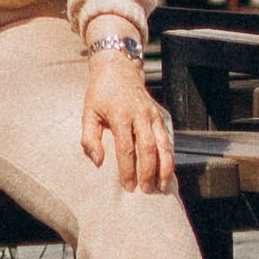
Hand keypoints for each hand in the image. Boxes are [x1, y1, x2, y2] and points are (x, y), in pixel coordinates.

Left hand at [81, 48, 172, 192]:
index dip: (128, 170)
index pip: (126, 148)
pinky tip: (167, 170)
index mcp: (120, 115)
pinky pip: (167, 138)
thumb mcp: (88, 112)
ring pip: (163, 144)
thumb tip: (98, 162)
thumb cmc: (100, 92)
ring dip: (164, 167)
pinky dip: (169, 156)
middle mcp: (140, 115)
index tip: (128, 186)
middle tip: (146, 190)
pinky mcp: (159, 115)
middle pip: (148, 148)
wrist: (117, 67)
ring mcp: (152, 114)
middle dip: (148, 172)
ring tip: (162, 186)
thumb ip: (90, 138)